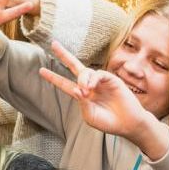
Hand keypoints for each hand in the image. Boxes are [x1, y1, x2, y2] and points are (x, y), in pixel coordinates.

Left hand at [39, 42, 168, 158]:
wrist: (127, 124)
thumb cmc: (108, 122)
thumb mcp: (89, 116)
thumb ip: (81, 103)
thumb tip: (77, 89)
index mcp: (81, 95)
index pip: (64, 83)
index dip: (53, 77)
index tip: (41, 70)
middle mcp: (89, 85)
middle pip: (74, 66)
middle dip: (64, 55)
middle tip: (53, 44)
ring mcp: (100, 81)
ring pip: (85, 72)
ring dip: (82, 80)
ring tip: (86, 91)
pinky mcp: (112, 79)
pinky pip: (99, 74)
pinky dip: (93, 79)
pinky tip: (91, 87)